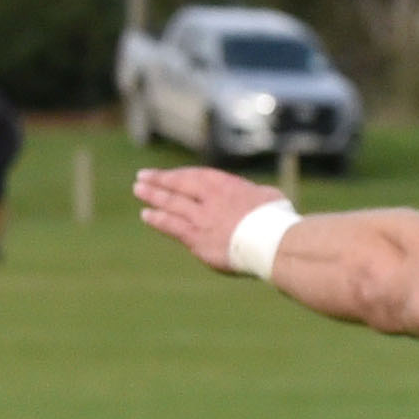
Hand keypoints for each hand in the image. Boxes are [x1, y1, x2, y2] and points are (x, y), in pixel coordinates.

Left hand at [136, 166, 284, 271]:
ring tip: (139, 191)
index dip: (178, 175)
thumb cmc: (279, 221)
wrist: (274, 244)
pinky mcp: (197, 239)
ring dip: (153, 197)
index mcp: (226, 186)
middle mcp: (208, 199)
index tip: (166, 174)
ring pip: (171, 204)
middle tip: (143, 178)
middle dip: (159, 181)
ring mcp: (201, 219)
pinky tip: (147, 215)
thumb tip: (256, 197)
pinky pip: (172, 226)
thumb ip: (254, 195)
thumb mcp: (269, 197)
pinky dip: (159, 219)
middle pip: (178, 186)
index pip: (195, 176)